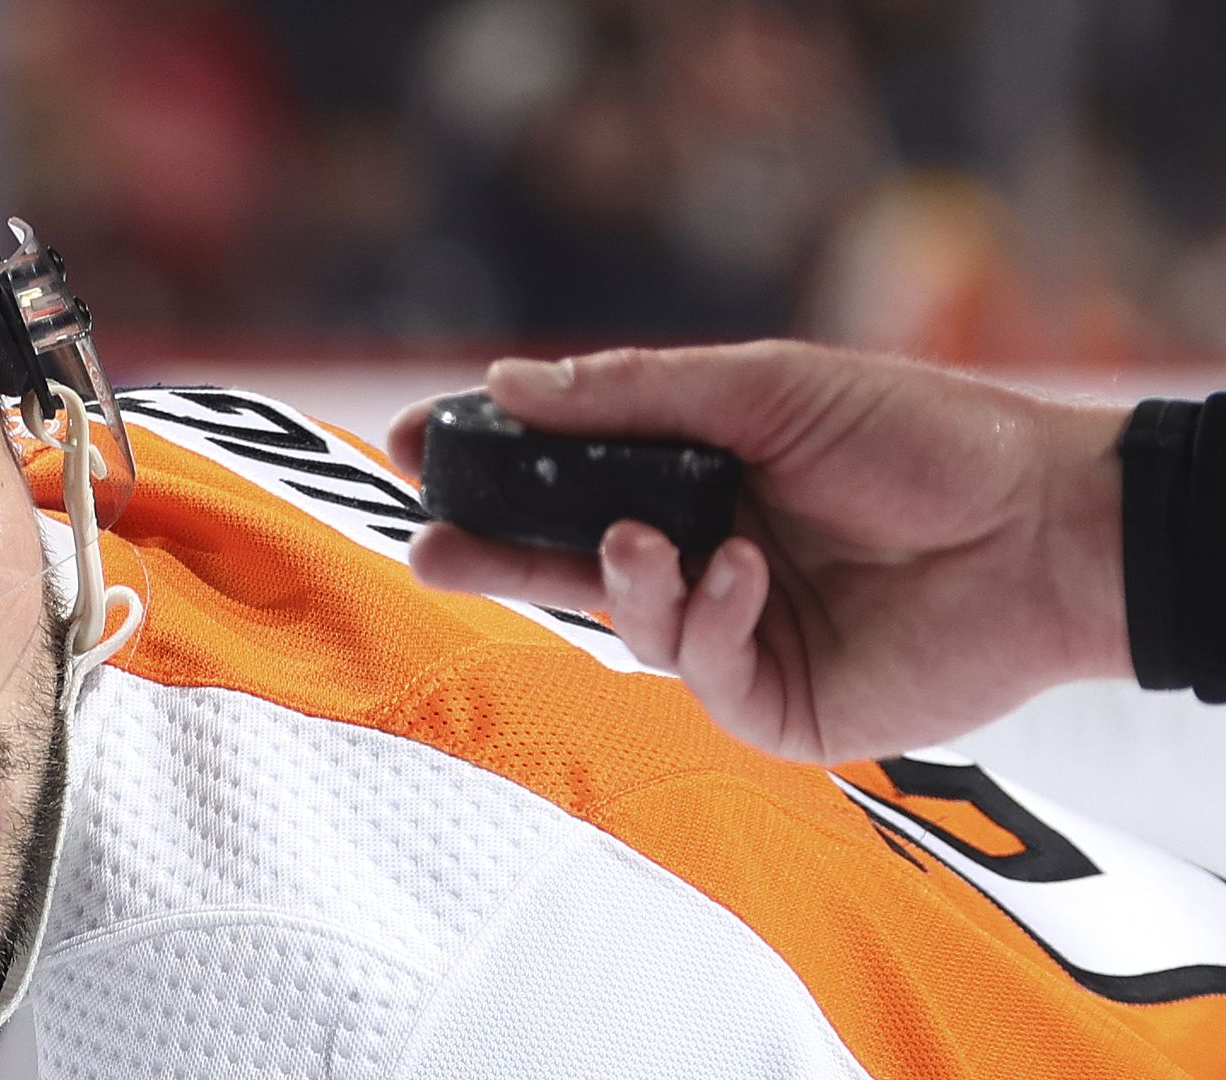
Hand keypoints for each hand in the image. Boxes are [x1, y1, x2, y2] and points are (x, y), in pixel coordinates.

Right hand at [388, 341, 1133, 762]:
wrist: (1041, 528)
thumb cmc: (916, 438)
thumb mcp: (761, 388)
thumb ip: (631, 395)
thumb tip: (506, 384)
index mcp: (694, 471)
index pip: (566, 472)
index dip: (490, 462)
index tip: (413, 445)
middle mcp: (699, 551)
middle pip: (567, 561)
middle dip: (493, 553)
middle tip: (428, 541)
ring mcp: (730, 631)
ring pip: (624, 621)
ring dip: (624, 578)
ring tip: (650, 536)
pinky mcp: (768, 701)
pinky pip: (696, 667)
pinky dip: (706, 615)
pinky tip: (747, 571)